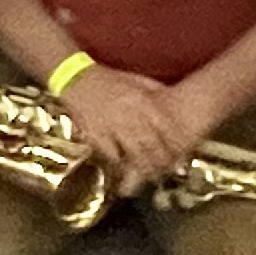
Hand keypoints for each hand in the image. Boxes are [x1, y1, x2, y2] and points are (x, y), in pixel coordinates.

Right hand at [58, 65, 188, 192]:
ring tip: (151, 176)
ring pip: (134, 153)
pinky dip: (121, 165)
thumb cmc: (106, 79)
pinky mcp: (96, 135)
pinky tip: (126, 172)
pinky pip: (112, 155)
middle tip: (168, 170)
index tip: (180, 151)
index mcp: (140, 99)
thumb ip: (153, 89)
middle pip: (151, 143)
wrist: (74, 78)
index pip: (163, 125)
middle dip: (161, 160)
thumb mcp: (133, 78)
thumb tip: (170, 97)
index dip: (173, 141)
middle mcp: (128, 114)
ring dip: (144, 167)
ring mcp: (111, 126)